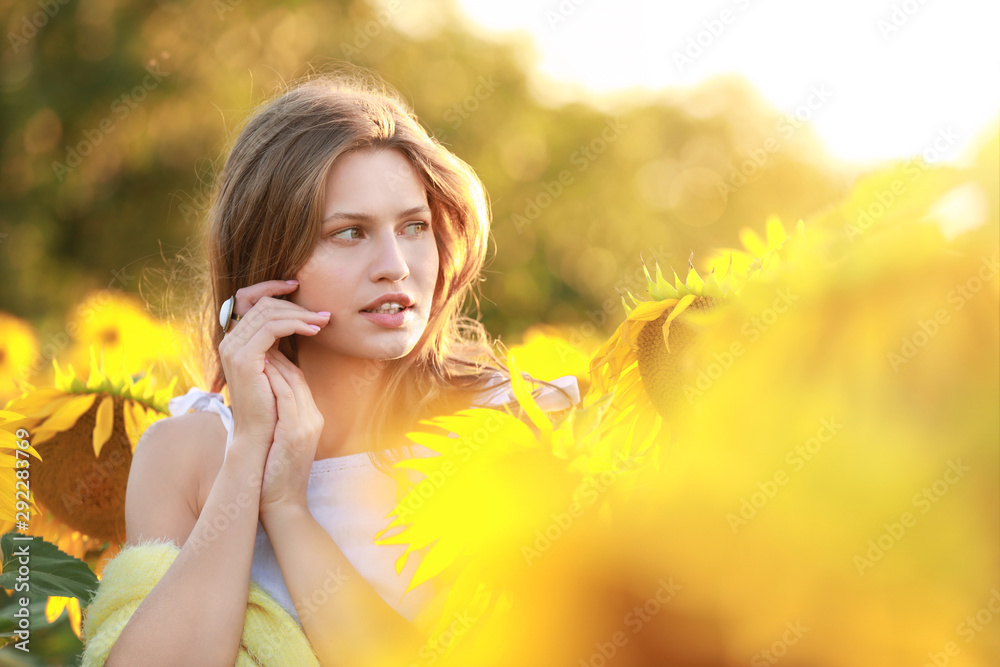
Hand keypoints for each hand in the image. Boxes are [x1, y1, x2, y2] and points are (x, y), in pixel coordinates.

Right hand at [217, 280, 330, 449]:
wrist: (261, 434)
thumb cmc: (273, 403)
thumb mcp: (277, 365)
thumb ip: (279, 342)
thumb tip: (298, 318)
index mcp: (235, 339)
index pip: (249, 298)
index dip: (272, 287)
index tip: (298, 286)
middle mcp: (229, 340)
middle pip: (263, 303)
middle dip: (296, 304)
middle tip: (323, 314)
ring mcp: (233, 347)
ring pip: (269, 312)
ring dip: (300, 314)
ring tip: (323, 321)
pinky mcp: (243, 357)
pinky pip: (272, 327)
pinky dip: (295, 324)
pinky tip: (313, 330)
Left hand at [258, 347, 324, 520]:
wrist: (283, 504)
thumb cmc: (275, 474)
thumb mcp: (281, 439)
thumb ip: (277, 415)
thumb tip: (260, 394)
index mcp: (310, 418)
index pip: (297, 379)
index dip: (280, 358)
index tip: (260, 345)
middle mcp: (312, 418)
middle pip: (297, 374)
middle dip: (279, 351)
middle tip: (257, 337)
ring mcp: (307, 425)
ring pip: (293, 381)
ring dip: (274, 360)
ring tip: (256, 346)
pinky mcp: (295, 433)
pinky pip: (286, 397)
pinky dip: (273, 379)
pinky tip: (260, 367)